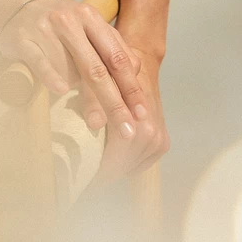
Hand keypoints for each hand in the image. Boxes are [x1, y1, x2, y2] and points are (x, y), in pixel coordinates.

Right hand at [0, 0, 147, 139]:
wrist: (15, 3)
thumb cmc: (59, 23)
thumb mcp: (88, 26)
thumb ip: (112, 47)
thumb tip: (136, 77)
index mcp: (90, 18)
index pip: (116, 57)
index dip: (131, 87)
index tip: (141, 114)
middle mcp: (70, 21)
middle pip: (97, 68)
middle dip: (114, 102)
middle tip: (126, 130)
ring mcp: (45, 29)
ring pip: (69, 69)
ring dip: (84, 97)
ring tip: (95, 122)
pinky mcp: (23, 38)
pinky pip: (40, 62)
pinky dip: (51, 77)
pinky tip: (62, 91)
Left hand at [95, 46, 169, 182]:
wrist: (141, 60)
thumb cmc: (114, 69)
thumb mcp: (97, 81)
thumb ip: (94, 101)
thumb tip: (93, 124)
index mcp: (138, 124)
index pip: (114, 162)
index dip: (96, 173)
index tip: (79, 181)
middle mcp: (151, 135)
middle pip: (123, 168)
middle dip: (102, 173)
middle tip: (82, 179)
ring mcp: (159, 140)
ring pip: (132, 167)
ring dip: (115, 169)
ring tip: (95, 170)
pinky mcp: (162, 142)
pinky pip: (143, 162)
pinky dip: (129, 163)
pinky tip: (115, 160)